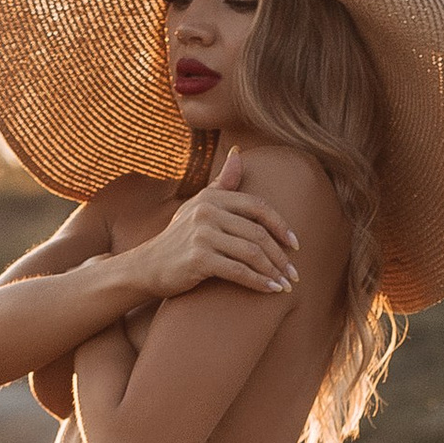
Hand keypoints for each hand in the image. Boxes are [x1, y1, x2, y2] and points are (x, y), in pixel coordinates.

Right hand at [132, 146, 299, 303]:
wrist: (147, 266)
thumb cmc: (179, 238)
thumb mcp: (198, 206)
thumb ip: (221, 183)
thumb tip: (239, 151)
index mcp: (212, 198)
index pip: (257, 207)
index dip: (280, 225)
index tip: (296, 244)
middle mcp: (207, 212)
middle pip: (258, 232)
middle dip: (281, 256)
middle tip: (294, 273)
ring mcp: (202, 235)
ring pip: (251, 253)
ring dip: (274, 271)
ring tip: (286, 284)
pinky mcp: (198, 259)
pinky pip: (239, 271)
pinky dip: (259, 282)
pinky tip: (270, 290)